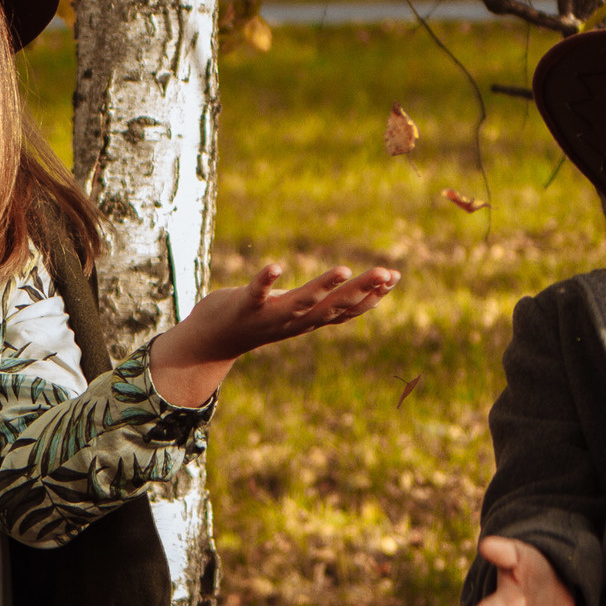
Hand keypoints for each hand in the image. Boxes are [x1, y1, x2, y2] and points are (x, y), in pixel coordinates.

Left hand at [146, 262, 399, 405]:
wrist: (211, 340)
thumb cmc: (258, 317)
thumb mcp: (295, 311)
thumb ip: (321, 301)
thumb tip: (350, 284)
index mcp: (307, 321)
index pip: (346, 311)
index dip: (371, 296)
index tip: (394, 277)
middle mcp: (293, 322)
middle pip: (332, 307)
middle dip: (361, 290)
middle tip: (386, 272)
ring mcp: (269, 316)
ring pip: (301, 303)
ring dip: (322, 288)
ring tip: (343, 270)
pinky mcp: (243, 306)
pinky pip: (255, 294)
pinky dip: (265, 282)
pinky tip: (276, 266)